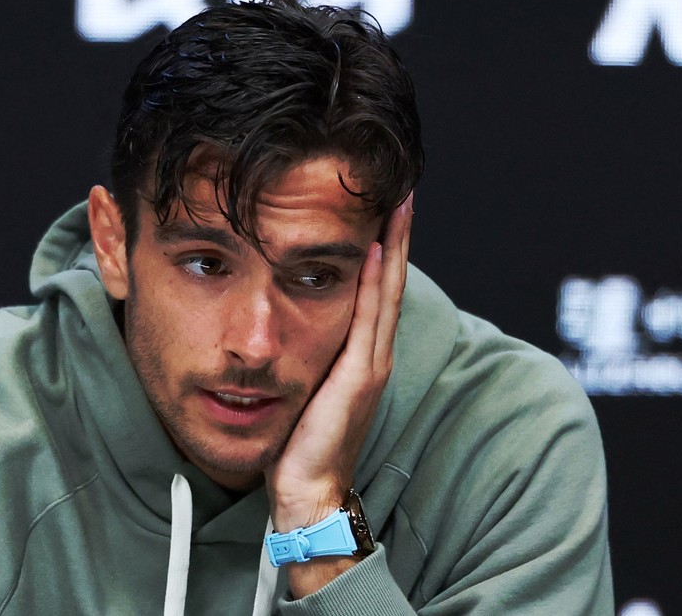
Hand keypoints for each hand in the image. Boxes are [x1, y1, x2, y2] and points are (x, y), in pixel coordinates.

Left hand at [264, 192, 412, 595]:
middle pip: (390, 281)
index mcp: (358, 355)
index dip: (383, 249)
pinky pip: (370, 317)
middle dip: (396, 234)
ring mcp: (370, 363)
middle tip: (400, 189)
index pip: (375, 290)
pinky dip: (376, 281)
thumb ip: (303, 355)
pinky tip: (375, 248)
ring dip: (393, 245)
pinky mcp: (360, 376)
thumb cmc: (298, 445)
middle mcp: (372, 354)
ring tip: (398, 203)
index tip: (382, 208)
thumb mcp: (300, 387)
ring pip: (387, 292)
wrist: (307, 491)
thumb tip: (281, 327)